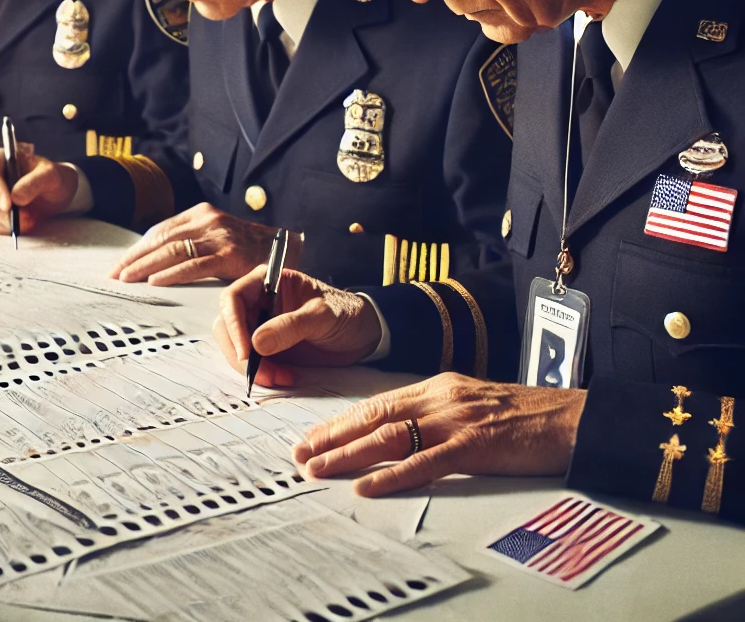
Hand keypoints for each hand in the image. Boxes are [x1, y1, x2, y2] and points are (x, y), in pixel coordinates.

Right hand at [0, 148, 79, 234]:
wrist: (54, 194)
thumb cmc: (51, 178)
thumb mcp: (51, 175)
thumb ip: (35, 182)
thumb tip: (15, 198)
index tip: (9, 205)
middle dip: (3, 212)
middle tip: (27, 217)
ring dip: (8, 221)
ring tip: (32, 219)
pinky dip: (9, 229)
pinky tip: (25, 223)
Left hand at [111, 204, 303, 285]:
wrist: (288, 249)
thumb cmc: (250, 249)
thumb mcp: (217, 238)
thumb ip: (192, 243)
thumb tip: (155, 261)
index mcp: (201, 214)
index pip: (160, 230)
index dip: (137, 249)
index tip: (118, 265)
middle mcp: (208, 220)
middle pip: (162, 239)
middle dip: (135, 258)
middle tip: (114, 275)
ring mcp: (219, 235)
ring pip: (173, 250)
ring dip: (146, 266)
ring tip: (127, 279)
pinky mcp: (229, 253)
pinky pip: (195, 264)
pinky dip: (172, 273)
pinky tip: (156, 281)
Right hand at [213, 266, 381, 388]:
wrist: (364, 334)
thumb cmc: (346, 313)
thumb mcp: (322, 316)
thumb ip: (290, 326)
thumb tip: (255, 342)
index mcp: (269, 282)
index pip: (234, 298)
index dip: (233, 324)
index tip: (245, 351)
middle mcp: (260, 302)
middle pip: (228, 325)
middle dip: (240, 352)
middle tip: (259, 372)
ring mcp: (262, 325)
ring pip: (236, 346)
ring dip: (251, 367)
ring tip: (279, 377)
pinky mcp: (268, 347)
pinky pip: (252, 362)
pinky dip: (261, 374)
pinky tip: (282, 377)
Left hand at [294, 373, 586, 496]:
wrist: (571, 417)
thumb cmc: (525, 415)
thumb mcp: (472, 402)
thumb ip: (438, 412)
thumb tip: (402, 429)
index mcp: (438, 387)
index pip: (378, 402)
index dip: (342, 419)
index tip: (313, 433)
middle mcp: (441, 398)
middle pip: (374, 416)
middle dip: (333, 434)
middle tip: (300, 451)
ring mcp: (456, 420)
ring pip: (390, 436)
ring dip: (349, 454)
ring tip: (319, 467)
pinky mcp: (474, 445)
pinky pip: (426, 462)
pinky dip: (392, 475)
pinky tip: (368, 485)